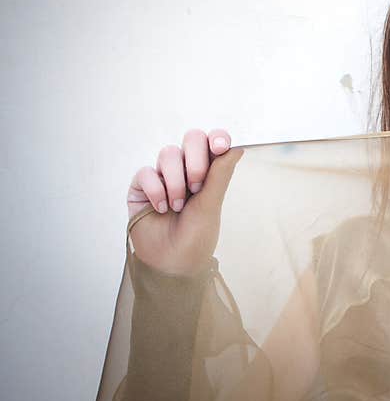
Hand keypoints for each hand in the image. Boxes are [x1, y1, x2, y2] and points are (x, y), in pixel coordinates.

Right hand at [126, 129, 241, 275]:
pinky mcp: (141, 186)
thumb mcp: (211, 205)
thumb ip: (220, 174)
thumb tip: (237, 148)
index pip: (213, 141)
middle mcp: (187, 169)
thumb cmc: (196, 237)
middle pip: (191, 138)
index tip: (220, 146)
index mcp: (209, 171)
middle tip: (197, 186)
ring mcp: (163, 175)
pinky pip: (146, 172)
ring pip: (168, 154)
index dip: (217, 137)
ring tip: (178, 206)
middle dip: (195, 161)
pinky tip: (161, 209)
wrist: (171, 263)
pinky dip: (156, 191)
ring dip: (176, 182)